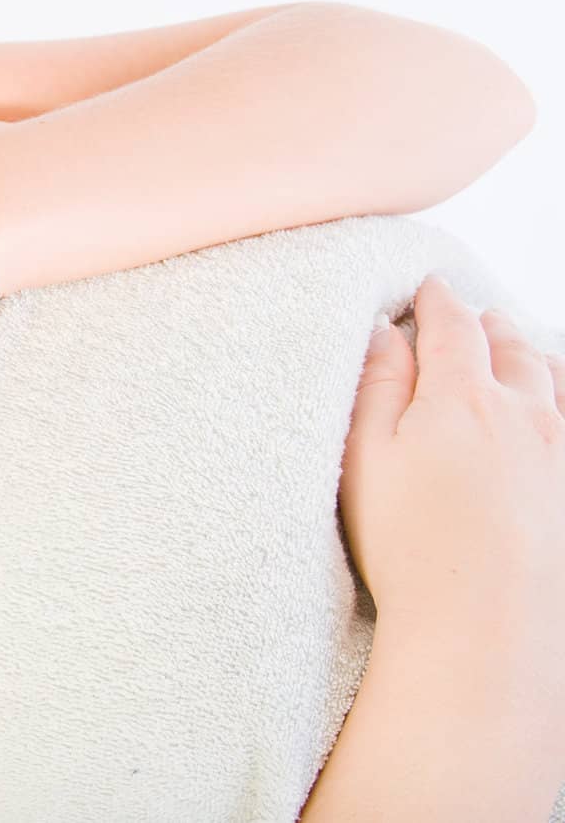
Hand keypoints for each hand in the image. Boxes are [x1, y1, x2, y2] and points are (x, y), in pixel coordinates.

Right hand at [339, 272, 564, 637]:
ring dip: (530, 355)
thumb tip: (387, 331)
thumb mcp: (366, 458)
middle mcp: (523, 413)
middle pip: (511, 347)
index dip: (438, 301)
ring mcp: (559, 452)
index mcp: (462, 397)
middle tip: (474, 315)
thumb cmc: (410, 543)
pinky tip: (552, 404)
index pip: (453, 327)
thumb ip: (376, 386)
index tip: (428, 287)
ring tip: (517, 349)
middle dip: (488, 324)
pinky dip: (560, 396)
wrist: (484, 624)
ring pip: (553, 380)